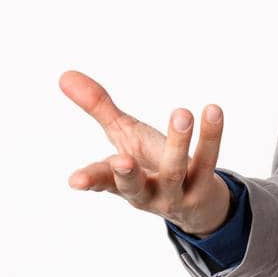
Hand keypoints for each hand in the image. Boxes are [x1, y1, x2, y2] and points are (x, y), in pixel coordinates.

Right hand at [60, 69, 232, 237]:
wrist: (194, 201)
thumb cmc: (150, 163)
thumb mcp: (124, 134)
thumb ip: (98, 107)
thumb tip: (64, 74)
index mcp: (120, 182)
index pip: (101, 181)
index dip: (89, 180)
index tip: (75, 180)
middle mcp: (145, 193)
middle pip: (134, 186)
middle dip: (127, 175)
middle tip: (123, 158)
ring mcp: (175, 193)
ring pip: (174, 171)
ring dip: (178, 142)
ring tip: (182, 113)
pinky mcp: (202, 187)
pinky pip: (207, 160)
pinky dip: (211, 136)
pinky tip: (213, 111)